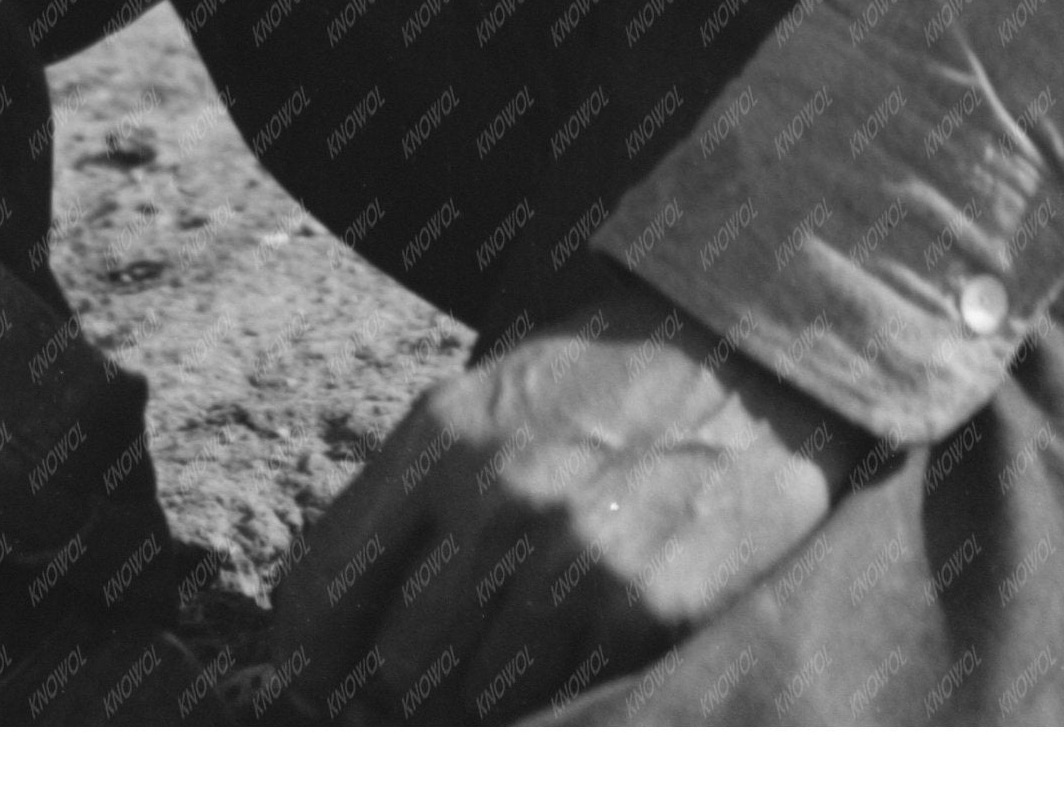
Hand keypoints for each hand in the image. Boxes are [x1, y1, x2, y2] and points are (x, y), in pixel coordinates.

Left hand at [268, 256, 854, 722]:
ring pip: (477, 698)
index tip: (316, 680)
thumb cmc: (603, 386)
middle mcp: (499, 496)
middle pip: (394, 664)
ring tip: (520, 657)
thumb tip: (311, 636)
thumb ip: (407, 503)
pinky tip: (582, 660)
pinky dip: (564, 704)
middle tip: (428, 682)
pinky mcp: (649, 614)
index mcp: (444, 434)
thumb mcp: (491, 402)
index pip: (323, 592)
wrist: (755, 355)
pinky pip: (568, 709)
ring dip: (485, 699)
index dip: (308, 656)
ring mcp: (576, 559)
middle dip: (402, 686)